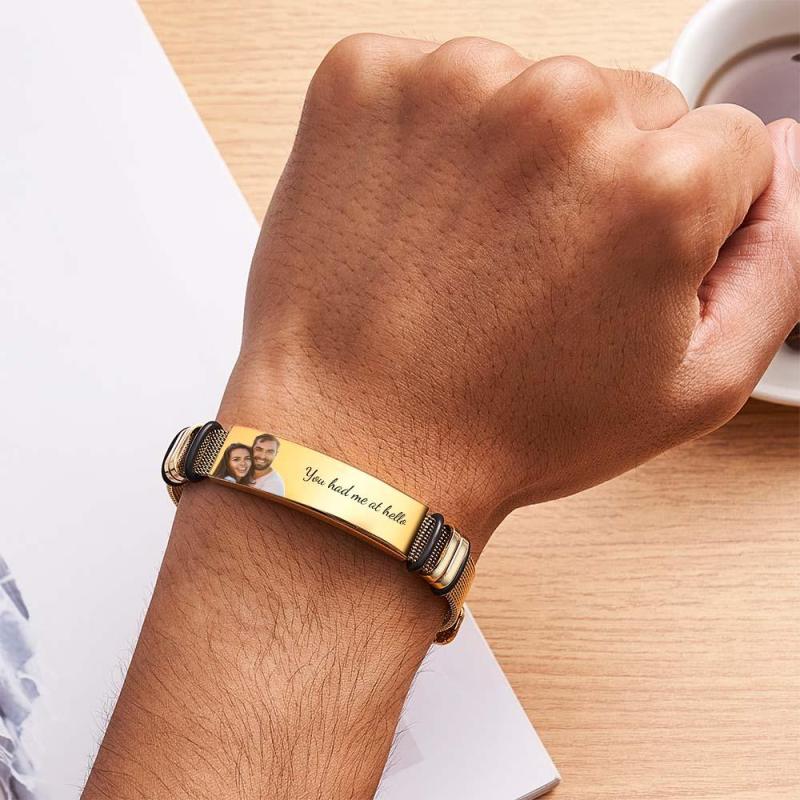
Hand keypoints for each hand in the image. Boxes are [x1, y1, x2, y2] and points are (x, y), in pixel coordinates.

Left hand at [221, 36, 798, 553]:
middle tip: (531, 274)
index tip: (610, 269)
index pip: (722, 143)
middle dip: (596, 180)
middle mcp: (558, 112)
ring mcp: (451, 85)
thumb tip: (787, 158)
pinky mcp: (364, 82)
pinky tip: (416, 223)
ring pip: (529, 91)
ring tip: (467, 259)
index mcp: (654, 182)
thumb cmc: (506, 425)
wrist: (360, 439)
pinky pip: (433, 85)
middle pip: (625, 106)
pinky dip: (432, 141)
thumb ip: (778, 262)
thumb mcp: (689, 386)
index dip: (672, 218)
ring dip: (511, 158)